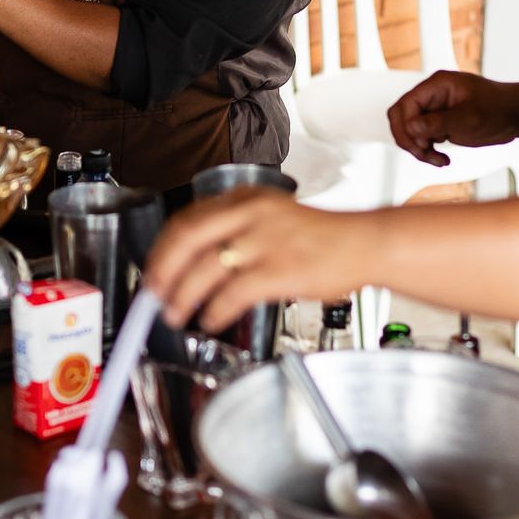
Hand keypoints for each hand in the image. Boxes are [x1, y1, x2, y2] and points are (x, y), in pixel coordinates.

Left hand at [141, 189, 370, 331]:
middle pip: (187, 239)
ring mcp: (265, 241)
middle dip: (162, 271)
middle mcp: (251, 214)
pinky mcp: (280, 269)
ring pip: (205, 269)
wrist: (365, 243)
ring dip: (182, 296)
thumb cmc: (322, 237)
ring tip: (176, 314)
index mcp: (245, 198)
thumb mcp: (272, 216)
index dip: (162, 248)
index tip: (153, 269)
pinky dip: (215, 310)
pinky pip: (233, 293)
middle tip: (153, 294)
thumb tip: (194, 259)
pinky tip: (211, 319)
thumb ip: (236, 229)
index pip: (187, 219)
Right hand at [385, 71, 518, 167]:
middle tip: (424, 153)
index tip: (422, 143)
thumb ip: (438, 123)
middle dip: (409, 139)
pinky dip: (428, 152)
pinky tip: (442, 159)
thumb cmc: (499, 108)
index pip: (406, 104)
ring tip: (437, 160)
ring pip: (410, 131)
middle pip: (401, 117)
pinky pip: (422, 138)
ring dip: (419, 149)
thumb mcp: (468, 117)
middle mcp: (432, 96)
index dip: (408, 126)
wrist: (517, 115)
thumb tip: (411, 127)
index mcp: (437, 85)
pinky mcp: (440, 124)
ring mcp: (435, 110)